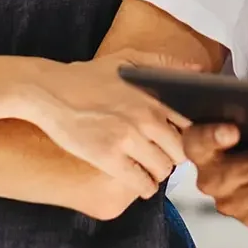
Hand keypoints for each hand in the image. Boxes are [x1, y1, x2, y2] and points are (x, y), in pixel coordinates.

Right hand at [22, 58, 191, 200]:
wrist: (49, 91)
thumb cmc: (86, 77)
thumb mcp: (127, 60)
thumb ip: (165, 64)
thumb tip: (198, 69)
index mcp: (153, 97)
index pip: (188, 126)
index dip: (183, 136)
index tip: (173, 141)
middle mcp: (146, 119)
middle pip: (179, 152)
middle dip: (172, 157)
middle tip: (160, 158)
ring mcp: (128, 140)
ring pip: (163, 170)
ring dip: (158, 174)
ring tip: (148, 170)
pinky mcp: (109, 158)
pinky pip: (141, 183)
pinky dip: (144, 187)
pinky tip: (138, 182)